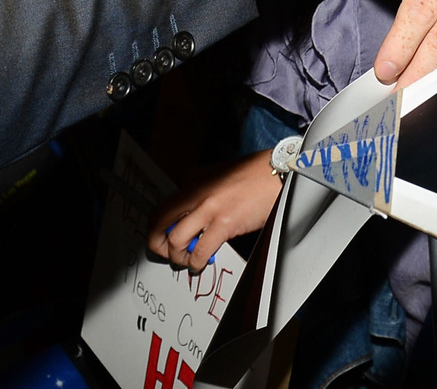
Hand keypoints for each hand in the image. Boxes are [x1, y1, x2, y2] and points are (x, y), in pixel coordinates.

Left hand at [149, 152, 281, 272]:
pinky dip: (195, 262)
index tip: (162, 239)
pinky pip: (200, 250)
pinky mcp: (225, 223)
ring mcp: (209, 207)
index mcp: (193, 180)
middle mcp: (196, 192)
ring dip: (177, 256)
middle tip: (165, 253)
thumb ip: (201, 191)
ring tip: (186, 261)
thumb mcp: (219, 174)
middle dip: (157, 243)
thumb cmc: (254, 174)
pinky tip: (199, 264)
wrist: (279, 172)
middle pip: (159, 222)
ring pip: (175, 240)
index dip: (158, 228)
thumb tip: (191, 215)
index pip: (163, 208)